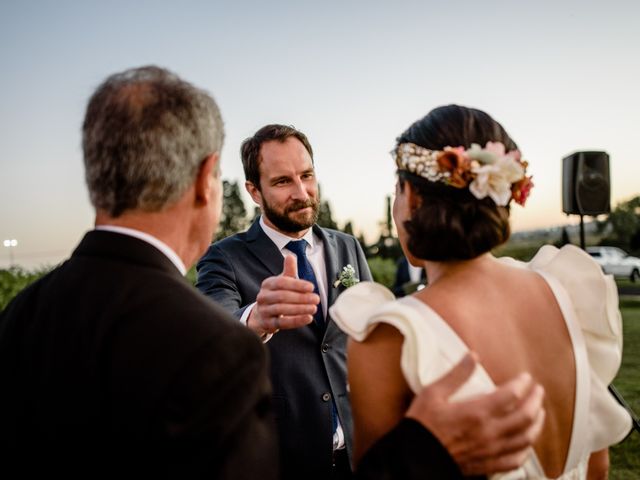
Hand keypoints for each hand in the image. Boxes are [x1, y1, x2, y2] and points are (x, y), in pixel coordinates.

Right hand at [247, 255, 319, 336]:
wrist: (262, 315)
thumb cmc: (277, 295)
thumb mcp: (283, 282)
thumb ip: (289, 271)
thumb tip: (290, 256)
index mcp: (268, 284)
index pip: (282, 282)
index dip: (297, 285)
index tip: (312, 287)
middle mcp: (263, 296)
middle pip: (282, 296)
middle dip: (301, 298)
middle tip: (316, 299)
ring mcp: (264, 310)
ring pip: (282, 310)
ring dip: (300, 309)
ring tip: (314, 308)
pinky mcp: (267, 324)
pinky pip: (282, 323)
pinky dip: (296, 321)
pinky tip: (308, 318)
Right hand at [406, 353, 544, 474]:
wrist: (416, 458)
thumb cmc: (422, 425)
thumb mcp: (433, 393)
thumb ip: (456, 374)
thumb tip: (473, 356)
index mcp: (477, 412)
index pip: (511, 395)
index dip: (522, 383)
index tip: (525, 377)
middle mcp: (489, 432)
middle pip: (525, 416)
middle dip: (536, 401)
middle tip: (538, 391)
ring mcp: (491, 450)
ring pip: (526, 438)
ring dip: (537, 424)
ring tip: (539, 413)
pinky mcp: (488, 465)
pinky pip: (516, 460)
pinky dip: (526, 450)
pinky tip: (526, 443)